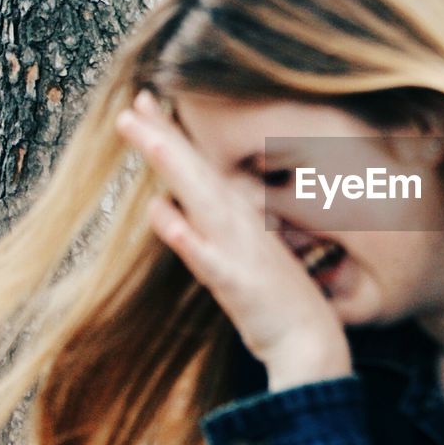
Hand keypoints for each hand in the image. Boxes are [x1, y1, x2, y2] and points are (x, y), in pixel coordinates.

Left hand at [114, 89, 351, 389]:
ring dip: (174, 165)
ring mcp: (238, 250)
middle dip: (163, 135)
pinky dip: (185, 234)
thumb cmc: (277, 302)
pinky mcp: (235, 282)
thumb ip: (201, 232)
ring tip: (146, 134)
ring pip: (200, 198)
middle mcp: (239, 224)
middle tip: (133, 102)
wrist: (310, 343)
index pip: (199, 168)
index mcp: (240, 217)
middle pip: (194, 172)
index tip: (145, 105)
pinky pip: (206, 256)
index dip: (171, 135)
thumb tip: (163, 206)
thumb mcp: (239, 259)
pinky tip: (162, 212)